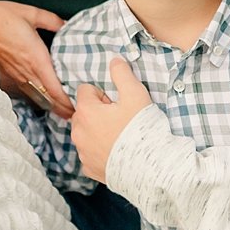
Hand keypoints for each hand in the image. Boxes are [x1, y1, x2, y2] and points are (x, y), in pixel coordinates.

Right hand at [0, 1, 70, 117]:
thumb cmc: (0, 16)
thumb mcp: (30, 13)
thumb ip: (51, 20)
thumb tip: (65, 24)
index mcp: (36, 58)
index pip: (54, 89)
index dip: (67, 102)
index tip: (79, 107)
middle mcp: (28, 71)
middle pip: (48, 98)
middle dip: (64, 108)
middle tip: (79, 114)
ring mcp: (18, 74)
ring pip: (39, 96)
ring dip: (53, 104)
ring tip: (66, 110)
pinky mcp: (10, 73)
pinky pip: (28, 90)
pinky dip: (40, 96)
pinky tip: (45, 97)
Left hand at [70, 58, 151, 182]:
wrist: (151, 168)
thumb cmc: (142, 130)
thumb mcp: (135, 94)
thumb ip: (122, 73)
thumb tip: (114, 60)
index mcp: (85, 111)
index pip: (85, 90)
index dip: (103, 94)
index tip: (117, 104)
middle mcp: (78, 132)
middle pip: (84, 112)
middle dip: (98, 112)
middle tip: (121, 119)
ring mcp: (82, 152)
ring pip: (85, 133)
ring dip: (97, 131)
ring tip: (121, 136)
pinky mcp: (89, 169)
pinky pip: (90, 153)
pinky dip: (100, 151)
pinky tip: (117, 152)